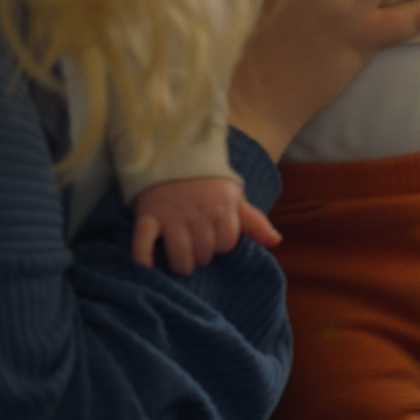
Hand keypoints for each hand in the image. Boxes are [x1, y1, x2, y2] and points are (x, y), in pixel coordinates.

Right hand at [130, 176, 282, 274]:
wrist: (172, 153)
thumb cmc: (207, 181)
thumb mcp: (234, 196)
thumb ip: (254, 221)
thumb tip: (276, 241)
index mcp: (222, 207)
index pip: (226, 243)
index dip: (221, 244)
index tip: (213, 238)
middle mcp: (198, 213)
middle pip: (204, 252)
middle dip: (201, 255)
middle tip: (196, 248)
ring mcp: (172, 216)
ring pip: (179, 254)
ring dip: (181, 264)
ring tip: (181, 262)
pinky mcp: (148, 216)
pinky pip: (143, 243)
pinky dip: (143, 258)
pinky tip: (148, 266)